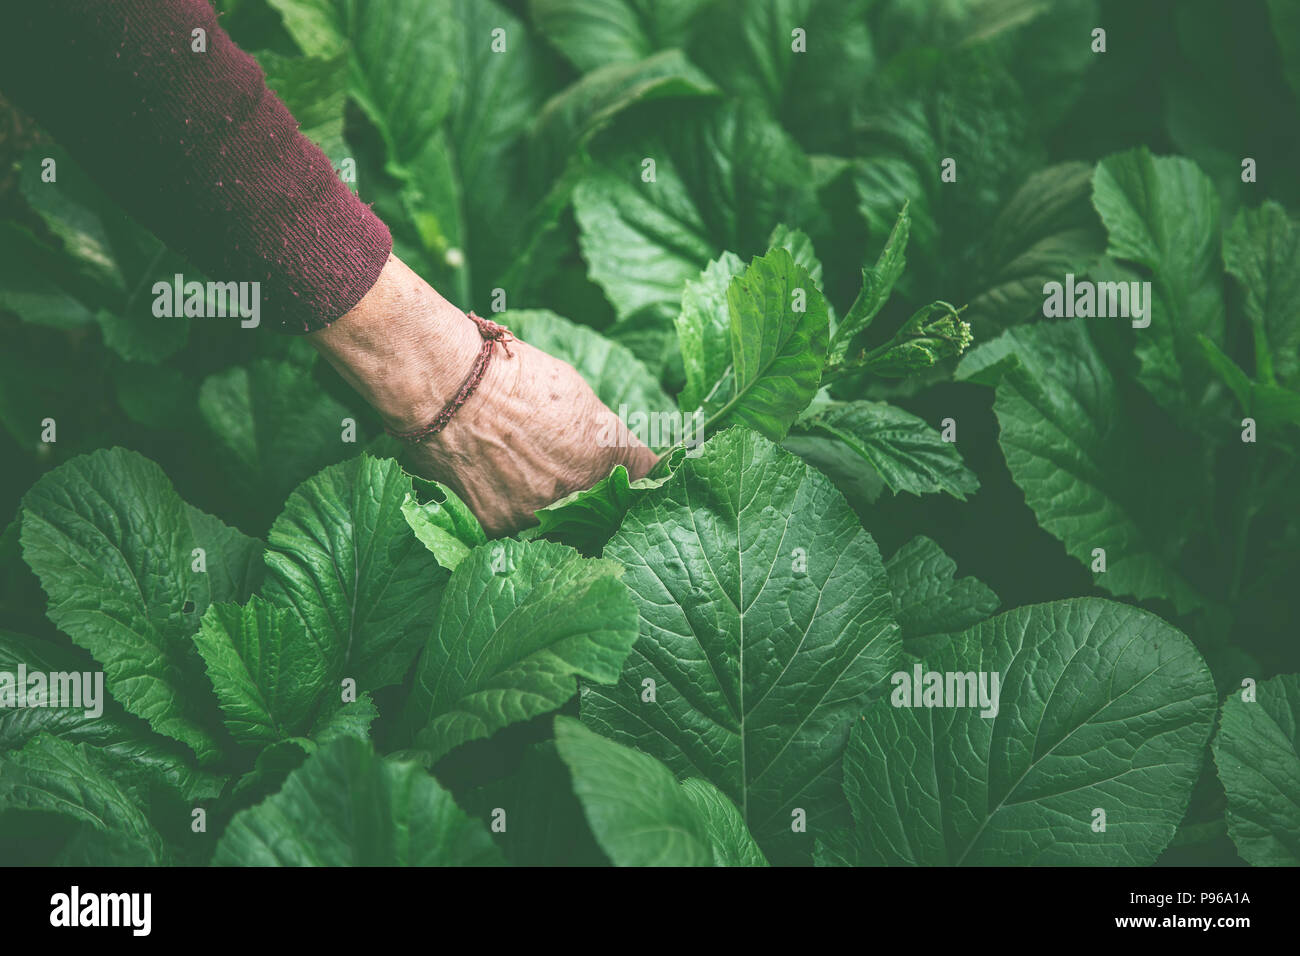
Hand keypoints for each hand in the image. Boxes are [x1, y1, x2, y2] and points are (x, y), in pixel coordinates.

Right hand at [311, 256, 656, 534]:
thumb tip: (623, 450)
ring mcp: (539, 516)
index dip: (644, 477)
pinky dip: (513, 518)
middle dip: (599, 502)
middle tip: (579, 486)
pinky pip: (517, 533)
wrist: (449, 388)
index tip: (642, 477)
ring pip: (558, 528)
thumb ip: (605, 431)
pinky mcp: (499, 529)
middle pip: (603, 512)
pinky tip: (502, 493)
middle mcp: (580, 494)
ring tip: (530, 486)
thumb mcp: (577, 394)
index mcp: (609, 456)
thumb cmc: (513, 377)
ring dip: (554, 516)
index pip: (649, 477)